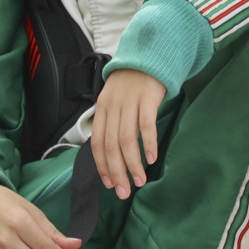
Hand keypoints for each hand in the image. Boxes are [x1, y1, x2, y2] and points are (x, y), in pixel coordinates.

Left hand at [92, 69, 164, 199]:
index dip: (102, 166)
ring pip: (127, 139)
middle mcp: (113, 106)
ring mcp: (130, 102)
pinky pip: (146, 125)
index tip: (109, 184)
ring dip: (133, 164)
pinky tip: (151, 159)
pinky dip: (148, 144)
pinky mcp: (147, 98)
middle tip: (124, 191)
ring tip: (139, 180)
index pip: (97, 143)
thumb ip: (111, 123)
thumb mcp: (114, 101)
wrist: (147, 57)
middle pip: (111, 145)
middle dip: (117, 172)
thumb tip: (111, 155)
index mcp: (102, 109)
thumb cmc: (131, 85)